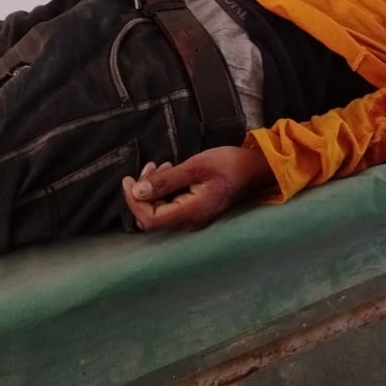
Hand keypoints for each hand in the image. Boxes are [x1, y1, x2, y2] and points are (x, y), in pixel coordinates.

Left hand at [122, 146, 273, 231]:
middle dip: (143, 191)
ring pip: (160, 209)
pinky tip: (170, 171)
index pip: (150, 219)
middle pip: (152, 215)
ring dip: (154, 187)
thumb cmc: (231, 164)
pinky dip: (164, 189)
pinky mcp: (196, 210)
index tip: (128, 180)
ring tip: (161, 165)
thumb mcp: (197, 166)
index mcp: (192, 212)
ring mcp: (194, 217)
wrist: (257, 168)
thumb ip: (167, 180)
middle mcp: (191, 221)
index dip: (133, 202)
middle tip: (150, 165)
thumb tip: (137, 190)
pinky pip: (171, 205)